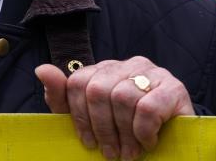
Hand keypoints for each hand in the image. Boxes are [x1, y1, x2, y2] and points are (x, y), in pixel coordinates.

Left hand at [36, 56, 193, 160]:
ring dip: (125, 134)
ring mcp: (152, 72)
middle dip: (102, 128)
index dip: (79, 116)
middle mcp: (127, 64)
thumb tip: (41, 69)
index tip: (88, 142)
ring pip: (122, 97)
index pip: (78, 82)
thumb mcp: (90, 119)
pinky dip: (144, 131)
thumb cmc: (127, 131)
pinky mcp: (174, 87)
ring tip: (130, 153)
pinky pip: (148, 107)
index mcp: (105, 70)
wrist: (174, 142)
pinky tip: (148, 142)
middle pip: (97, 89)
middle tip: (111, 153)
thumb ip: (64, 98)